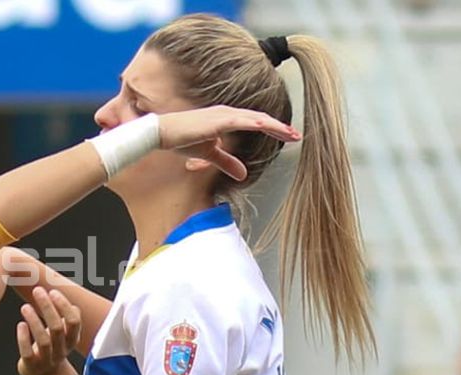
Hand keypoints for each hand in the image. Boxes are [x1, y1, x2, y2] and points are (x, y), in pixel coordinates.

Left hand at [16, 288, 80, 374]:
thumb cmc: (52, 347)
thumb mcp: (63, 333)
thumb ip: (66, 317)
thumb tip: (71, 300)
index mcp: (72, 340)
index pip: (74, 322)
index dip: (64, 306)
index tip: (53, 292)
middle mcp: (61, 350)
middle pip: (57, 328)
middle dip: (47, 308)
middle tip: (37, 291)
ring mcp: (47, 360)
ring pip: (43, 341)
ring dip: (34, 321)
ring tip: (25, 306)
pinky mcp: (32, 366)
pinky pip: (27, 353)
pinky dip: (23, 338)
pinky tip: (20, 325)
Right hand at [158, 105, 300, 181]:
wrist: (163, 133)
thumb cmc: (183, 139)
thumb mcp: (209, 154)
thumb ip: (227, 162)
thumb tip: (243, 174)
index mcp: (227, 119)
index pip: (256, 122)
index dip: (273, 129)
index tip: (288, 137)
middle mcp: (228, 113)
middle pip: (261, 118)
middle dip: (280, 128)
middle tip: (297, 136)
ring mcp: (224, 114)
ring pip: (257, 118)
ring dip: (275, 126)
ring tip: (291, 134)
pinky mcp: (218, 120)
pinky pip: (243, 121)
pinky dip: (258, 123)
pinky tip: (269, 127)